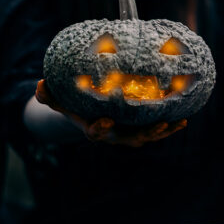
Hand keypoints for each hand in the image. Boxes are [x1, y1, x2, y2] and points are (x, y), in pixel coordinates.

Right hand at [34, 79, 186, 146]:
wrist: (87, 114)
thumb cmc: (73, 104)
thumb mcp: (58, 100)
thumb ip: (48, 95)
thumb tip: (39, 85)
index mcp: (93, 128)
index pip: (96, 132)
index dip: (100, 129)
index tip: (104, 121)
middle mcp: (113, 135)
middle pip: (130, 138)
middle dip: (145, 133)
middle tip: (158, 124)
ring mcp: (128, 134)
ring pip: (147, 136)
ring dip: (163, 131)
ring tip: (177, 123)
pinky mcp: (140, 128)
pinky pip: (156, 129)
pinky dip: (169, 126)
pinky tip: (183, 119)